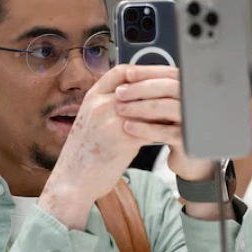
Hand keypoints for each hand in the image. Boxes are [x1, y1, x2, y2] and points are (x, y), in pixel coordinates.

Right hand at [40, 65, 181, 228]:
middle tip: (179, 90)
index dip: (144, 71)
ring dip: (166, 108)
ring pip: (148, 106)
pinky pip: (151, 128)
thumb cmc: (83, 153)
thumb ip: (109, 105)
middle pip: (140, 86)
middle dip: (162, 87)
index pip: (122, 72)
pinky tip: (172, 131)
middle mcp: (100, 105)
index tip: (160, 75)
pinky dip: (163, 129)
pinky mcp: (123, 140)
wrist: (72, 180)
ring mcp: (111, 121)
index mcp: (93, 97)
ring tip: (180, 110)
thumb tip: (138, 97)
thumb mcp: (90, 120)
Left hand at [114, 66, 212, 181]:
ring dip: (141, 106)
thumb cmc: (176, 128)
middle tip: (120, 92)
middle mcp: (196, 101)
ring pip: (168, 107)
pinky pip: (166, 132)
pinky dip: (145, 128)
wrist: (191, 158)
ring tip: (120, 109)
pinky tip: (128, 127)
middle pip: (170, 87)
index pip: (170, 73)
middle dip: (141, 88)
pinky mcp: (189, 140)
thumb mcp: (167, 106)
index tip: (128, 73)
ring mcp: (195, 120)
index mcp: (190, 89)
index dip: (148, 72)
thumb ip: (156, 91)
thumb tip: (128, 74)